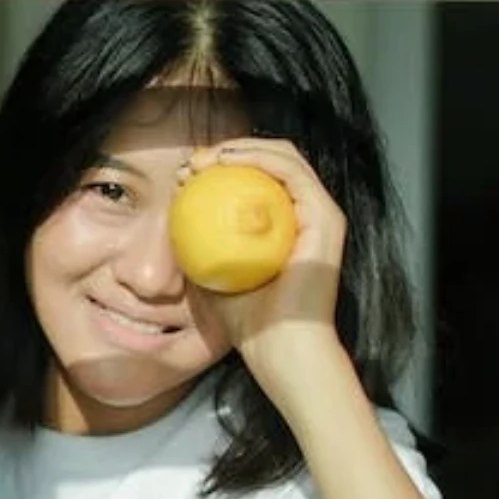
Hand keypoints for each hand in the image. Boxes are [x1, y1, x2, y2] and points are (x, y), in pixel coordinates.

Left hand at [182, 138, 347, 407]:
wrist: (281, 350)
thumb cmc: (247, 322)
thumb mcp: (210, 273)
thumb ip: (197, 243)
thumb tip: (171, 209)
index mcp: (284, 225)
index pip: (255, 179)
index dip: (219, 167)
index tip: (185, 174)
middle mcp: (306, 214)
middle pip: (270, 161)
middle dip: (228, 151)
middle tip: (193, 162)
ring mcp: (320, 214)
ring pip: (283, 157)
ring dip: (240, 149)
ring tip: (204, 159)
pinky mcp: (326, 218)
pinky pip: (291, 173)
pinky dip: (258, 159)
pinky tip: (225, 163)